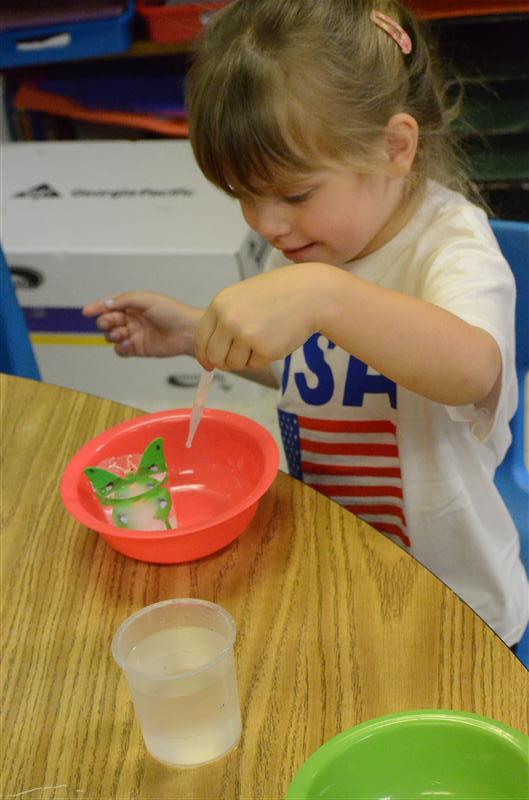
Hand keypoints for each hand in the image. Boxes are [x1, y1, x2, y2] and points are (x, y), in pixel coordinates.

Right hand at [82, 291, 202, 357]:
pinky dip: (120, 348)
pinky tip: (127, 344)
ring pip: (112, 336)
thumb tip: (106, 303)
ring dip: (112, 335)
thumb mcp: (146, 300)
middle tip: (110, 323)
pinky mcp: (138, 349)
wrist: (187, 332)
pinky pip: (120, 350)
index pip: (110, 305)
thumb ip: (124, 300)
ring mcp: (135, 334)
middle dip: (105, 322)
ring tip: (122, 334)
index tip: (86, 311)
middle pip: (108, 321)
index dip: (97, 307)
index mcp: (134, 305)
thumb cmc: (172, 312)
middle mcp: (133, 319)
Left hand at [195, 264, 326, 369]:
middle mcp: (229, 319)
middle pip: (215, 356)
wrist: (310, 294)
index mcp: (220, 304)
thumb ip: (225, 320)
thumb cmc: (279, 295)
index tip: (208, 364)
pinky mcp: (264, 349)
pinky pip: (255, 364)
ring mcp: (246, 335)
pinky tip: (276, 338)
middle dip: (225, 362)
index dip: (204, 355)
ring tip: (264, 338)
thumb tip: (210, 356)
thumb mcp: (243, 298)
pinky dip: (264, 358)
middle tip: (240, 357)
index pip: (202, 338)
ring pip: (235, 364)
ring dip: (247, 359)